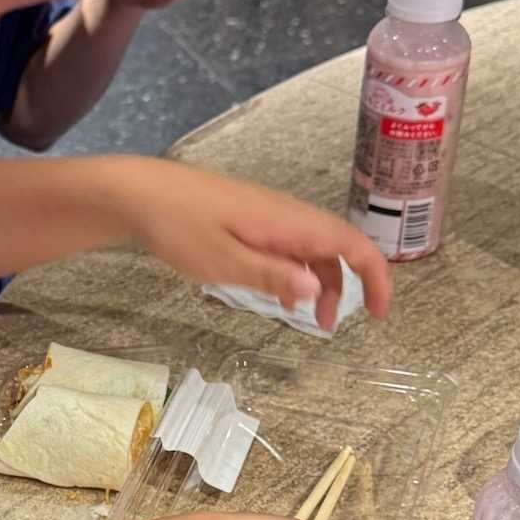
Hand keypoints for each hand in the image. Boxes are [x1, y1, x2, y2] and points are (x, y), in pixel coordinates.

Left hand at [116, 158, 393, 330]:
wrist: (138, 191)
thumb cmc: (177, 225)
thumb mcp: (223, 262)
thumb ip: (273, 276)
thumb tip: (320, 292)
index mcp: (288, 222)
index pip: (353, 245)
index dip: (376, 278)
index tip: (380, 314)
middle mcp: (287, 214)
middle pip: (337, 248)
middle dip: (348, 287)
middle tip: (332, 328)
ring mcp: (268, 214)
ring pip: (312, 248)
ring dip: (319, 283)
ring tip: (307, 320)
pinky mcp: (250, 218)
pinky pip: (288, 245)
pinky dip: (294, 272)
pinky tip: (278, 295)